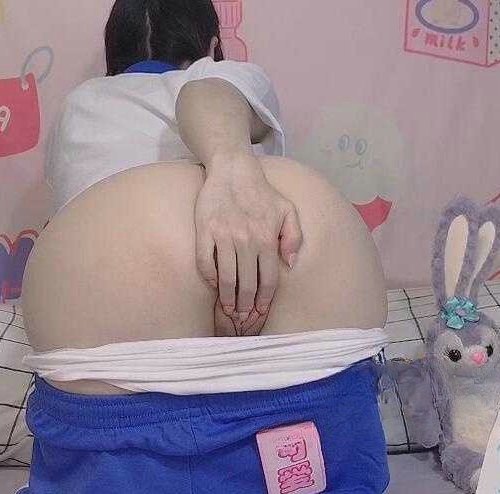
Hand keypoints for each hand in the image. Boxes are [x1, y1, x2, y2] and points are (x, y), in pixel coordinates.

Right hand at [194, 151, 301, 326]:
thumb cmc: (262, 193)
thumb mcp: (288, 211)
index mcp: (267, 238)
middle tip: (242, 316)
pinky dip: (210, 278)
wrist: (233, 171)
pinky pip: (205, 262)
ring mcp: (224, 236)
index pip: (268, 279)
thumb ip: (294, 237)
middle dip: (245, 305)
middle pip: (246, 283)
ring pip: (226, 277)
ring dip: (227, 298)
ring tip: (228, 308)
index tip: (260, 310)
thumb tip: (290, 264)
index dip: (265, 299)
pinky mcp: (205, 231)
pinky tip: (214, 285)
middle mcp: (246, 240)